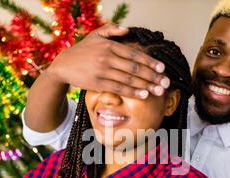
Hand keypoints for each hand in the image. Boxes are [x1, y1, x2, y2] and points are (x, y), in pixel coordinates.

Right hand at [46, 23, 169, 98]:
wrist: (63, 65)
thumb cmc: (82, 51)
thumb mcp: (95, 36)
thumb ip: (111, 30)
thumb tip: (127, 29)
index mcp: (110, 46)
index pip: (134, 54)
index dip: (150, 62)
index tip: (162, 68)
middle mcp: (107, 57)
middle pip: (135, 68)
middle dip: (153, 76)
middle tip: (166, 82)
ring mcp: (103, 71)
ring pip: (129, 79)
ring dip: (146, 85)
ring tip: (159, 90)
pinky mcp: (98, 83)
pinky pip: (119, 88)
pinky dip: (133, 92)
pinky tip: (144, 95)